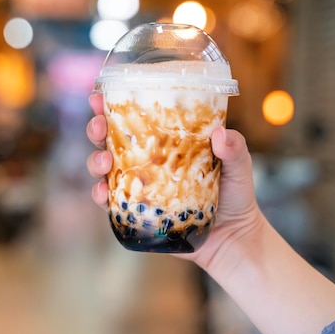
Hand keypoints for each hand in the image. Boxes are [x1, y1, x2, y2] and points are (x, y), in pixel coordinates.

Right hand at [85, 93, 263, 270]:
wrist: (233, 237)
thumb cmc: (235, 195)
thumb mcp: (239, 166)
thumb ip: (234, 149)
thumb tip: (220, 135)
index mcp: (164, 141)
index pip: (134, 118)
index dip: (111, 104)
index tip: (99, 95)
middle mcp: (145, 160)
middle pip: (110, 139)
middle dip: (96, 128)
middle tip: (99, 125)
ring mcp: (138, 186)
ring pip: (104, 168)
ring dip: (95, 160)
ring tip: (104, 161)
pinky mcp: (135, 211)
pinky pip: (110, 202)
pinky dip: (100, 196)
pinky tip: (102, 192)